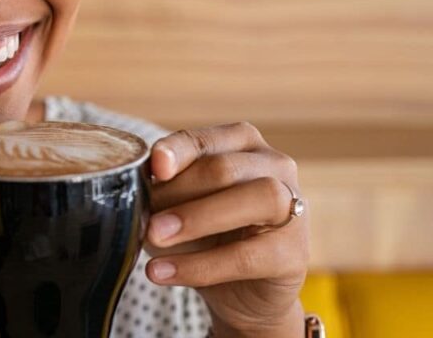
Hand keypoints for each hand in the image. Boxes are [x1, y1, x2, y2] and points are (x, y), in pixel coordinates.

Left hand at [145, 122, 308, 337]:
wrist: (239, 293)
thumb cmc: (206, 236)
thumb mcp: (177, 207)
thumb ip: (163, 192)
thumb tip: (137, 191)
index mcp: (240, 144)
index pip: (204, 140)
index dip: (178, 151)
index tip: (154, 167)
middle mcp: (274, 165)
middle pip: (225, 169)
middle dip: (180, 192)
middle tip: (145, 219)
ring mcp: (293, 207)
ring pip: (255, 198)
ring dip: (197, 219)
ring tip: (154, 239)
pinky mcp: (295, 253)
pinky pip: (249, 255)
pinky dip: (201, 266)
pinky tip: (166, 272)